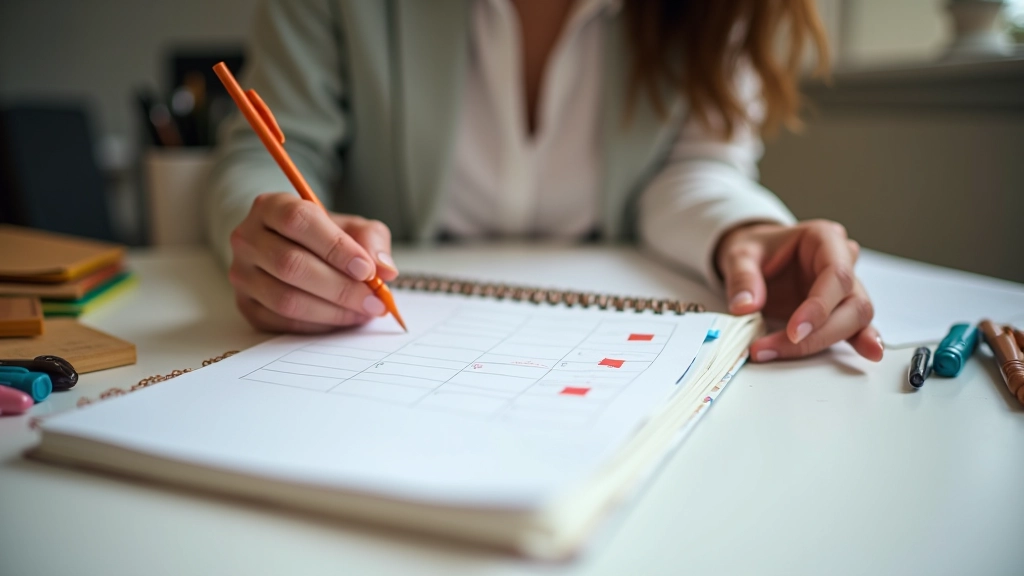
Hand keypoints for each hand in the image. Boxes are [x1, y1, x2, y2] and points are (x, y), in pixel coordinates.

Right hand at [228, 193, 397, 332]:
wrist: (293, 250)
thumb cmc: (324, 237)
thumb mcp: (352, 227)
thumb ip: (371, 241)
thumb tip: (385, 270)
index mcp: (271, 206)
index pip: (298, 220)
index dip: (335, 247)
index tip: (367, 270)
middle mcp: (247, 238)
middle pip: (291, 264)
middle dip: (340, 287)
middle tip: (374, 300)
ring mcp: (242, 274)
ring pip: (285, 299)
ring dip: (333, 311)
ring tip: (364, 311)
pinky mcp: (246, 305)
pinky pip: (283, 322)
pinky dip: (319, 325)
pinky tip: (342, 319)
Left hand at [715, 220, 882, 361]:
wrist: (754, 257)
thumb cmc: (754, 250)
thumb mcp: (739, 254)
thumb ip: (742, 277)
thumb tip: (745, 307)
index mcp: (824, 239)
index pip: (837, 274)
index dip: (819, 307)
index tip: (794, 331)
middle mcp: (842, 262)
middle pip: (852, 303)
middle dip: (818, 333)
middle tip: (774, 347)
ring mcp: (843, 289)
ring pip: (854, 320)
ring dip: (820, 343)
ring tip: (780, 353)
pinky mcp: (838, 310)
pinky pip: (855, 328)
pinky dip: (859, 342)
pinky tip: (869, 354)